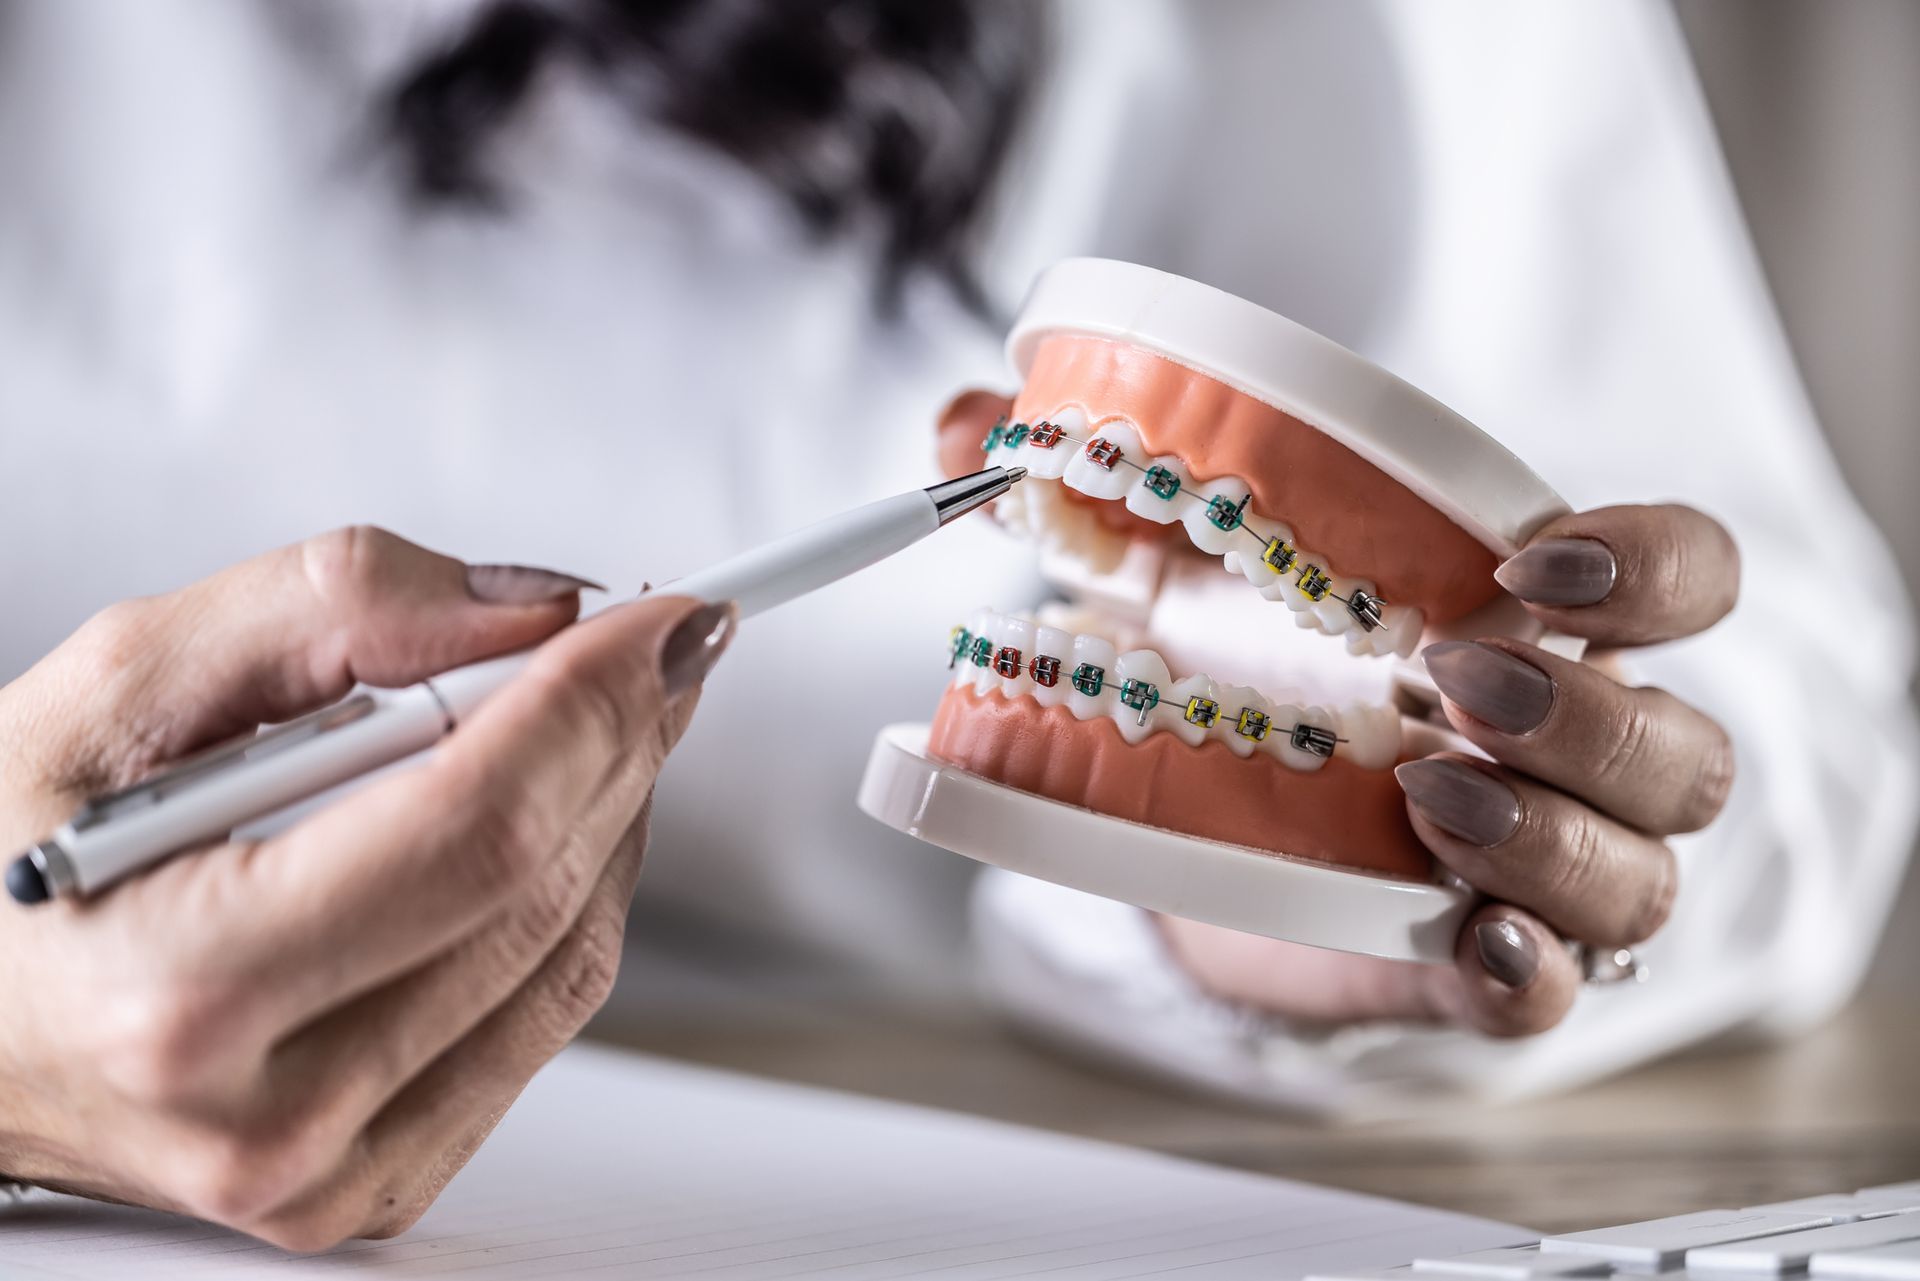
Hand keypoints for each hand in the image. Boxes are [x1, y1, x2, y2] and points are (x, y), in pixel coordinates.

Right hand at [0, 528, 733, 1248]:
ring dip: (611, 813)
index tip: (663, 619)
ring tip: (592, 716)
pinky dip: (570, 901)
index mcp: (183, 989)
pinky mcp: (373, 1185)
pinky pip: (540, 1022)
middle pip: (541, 889)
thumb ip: (330, 612)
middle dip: (621, 738)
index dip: (592, 702)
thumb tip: (532, 607)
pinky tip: (544, 823)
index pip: (476, 830)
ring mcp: (328, 1173)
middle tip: (650, 644)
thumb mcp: (114, 690)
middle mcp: (267, 1115)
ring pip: (571, 958)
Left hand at [936, 386, 1737, 1036]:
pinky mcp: (1469, 970)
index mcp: (1530, 626)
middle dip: (1590, 721)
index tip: (1537, 570)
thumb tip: (969, 419)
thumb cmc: (1240, 674)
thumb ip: (1094, 483)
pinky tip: (1469, 940)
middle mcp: (1568, 752)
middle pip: (1685, 751)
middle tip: (1447, 684)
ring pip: (1643, 878)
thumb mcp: (1177, 569)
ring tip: (1425, 800)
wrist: (1205, 832)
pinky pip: (1557, 992)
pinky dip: (1527, 971)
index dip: (1652, 570)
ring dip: (1552, 840)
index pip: (1685, 578)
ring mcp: (1535, 870)